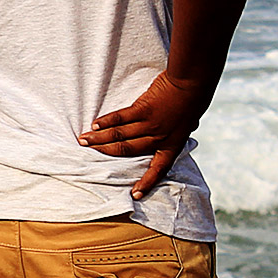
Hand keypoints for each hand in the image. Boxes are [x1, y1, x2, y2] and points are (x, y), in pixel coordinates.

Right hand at [82, 73, 212, 199]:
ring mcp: (150, 124)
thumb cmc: (192, 100)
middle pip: (127, 150)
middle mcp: (159, 138)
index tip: (136, 195)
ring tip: (84, 140)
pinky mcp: (143, 109)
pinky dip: (106, 122)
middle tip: (89, 154)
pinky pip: (120, 118)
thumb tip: (189, 129)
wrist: (192, 83)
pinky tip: (95, 125)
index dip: (147, 182)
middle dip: (106, 152)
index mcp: (172, 145)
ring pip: (120, 135)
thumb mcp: (189, 122)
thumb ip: (181, 129)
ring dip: (100, 138)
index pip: (158, 169)